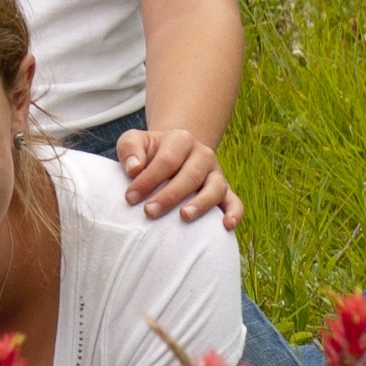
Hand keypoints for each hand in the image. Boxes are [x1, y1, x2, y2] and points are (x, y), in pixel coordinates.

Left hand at [113, 125, 241, 225]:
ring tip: (184, 217)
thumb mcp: (134, 142)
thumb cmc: (148, 153)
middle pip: (191, 175)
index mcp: (181, 140)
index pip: (167, 160)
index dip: (148, 180)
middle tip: (149, 212)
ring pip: (215, 188)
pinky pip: (235, 202)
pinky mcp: (225, 191)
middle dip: (169, 196)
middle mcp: (203, 155)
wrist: (172, 154)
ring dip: (201, 204)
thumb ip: (130, 149)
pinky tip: (226, 225)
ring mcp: (216, 174)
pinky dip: (234, 213)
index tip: (130, 198)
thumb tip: (134, 168)